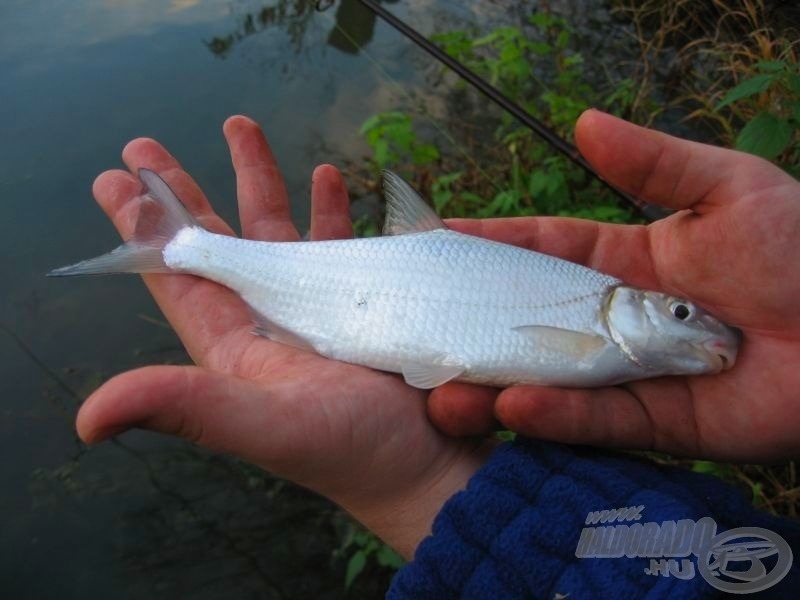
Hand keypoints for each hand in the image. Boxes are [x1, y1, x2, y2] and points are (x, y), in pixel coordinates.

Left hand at [76, 116, 494, 557]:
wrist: (429, 466)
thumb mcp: (265, 427)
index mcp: (234, 345)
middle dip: (184, 193)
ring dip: (258, 181)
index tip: (116, 180)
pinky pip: (338, 245)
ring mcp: (315, 310)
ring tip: (241, 126)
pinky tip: (331, 175)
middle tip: (146, 145)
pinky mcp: (362, 304)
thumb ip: (187, 407)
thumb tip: (87, 418)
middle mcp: (267, 322)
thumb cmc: (352, 449)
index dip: (145, 230)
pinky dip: (330, 209)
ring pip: (277, 234)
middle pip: (217, 245)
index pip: (178, 277)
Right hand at [430, 109, 799, 461]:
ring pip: (551, 378)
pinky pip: (598, 419)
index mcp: (625, 261)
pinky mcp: (657, 423)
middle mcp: (615, 319)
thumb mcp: (727, 187)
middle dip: (473, 322)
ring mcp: (631, 373)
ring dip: (496, 381)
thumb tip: (583, 120)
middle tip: (417, 322)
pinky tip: (513, 405)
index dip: (488, 244)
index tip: (436, 240)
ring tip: (444, 386)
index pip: (540, 249)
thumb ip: (653, 162)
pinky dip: (556, 413)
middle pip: (530, 321)